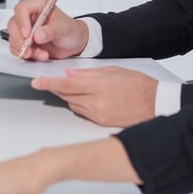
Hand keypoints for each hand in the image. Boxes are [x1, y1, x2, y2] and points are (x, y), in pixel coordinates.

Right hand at [7, 0, 87, 59]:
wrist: (73, 42)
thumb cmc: (70, 29)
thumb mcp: (64, 28)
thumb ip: (51, 31)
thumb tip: (38, 35)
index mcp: (37, 6)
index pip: (22, 9)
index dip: (22, 21)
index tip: (27, 34)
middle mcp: (28, 16)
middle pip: (13, 25)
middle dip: (19, 39)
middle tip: (28, 49)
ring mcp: (25, 29)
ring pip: (14, 38)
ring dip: (24, 49)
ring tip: (41, 54)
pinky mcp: (24, 41)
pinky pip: (17, 48)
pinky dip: (26, 54)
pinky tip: (39, 55)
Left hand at [34, 66, 157, 127]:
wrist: (156, 105)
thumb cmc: (139, 85)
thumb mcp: (114, 71)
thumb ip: (88, 73)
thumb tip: (69, 74)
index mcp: (99, 86)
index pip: (66, 85)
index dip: (48, 84)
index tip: (36, 82)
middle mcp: (97, 103)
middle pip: (67, 95)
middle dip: (57, 88)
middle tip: (49, 81)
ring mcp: (99, 115)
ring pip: (73, 104)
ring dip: (69, 96)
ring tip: (77, 87)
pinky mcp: (101, 123)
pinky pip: (83, 112)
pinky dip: (80, 104)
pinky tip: (86, 98)